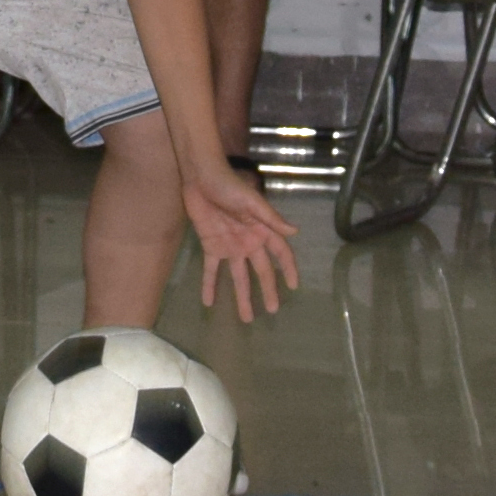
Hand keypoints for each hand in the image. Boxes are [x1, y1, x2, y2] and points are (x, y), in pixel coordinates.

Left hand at [184, 168, 300, 322]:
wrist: (200, 177)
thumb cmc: (229, 186)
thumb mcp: (252, 201)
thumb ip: (271, 218)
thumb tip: (295, 232)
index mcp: (262, 230)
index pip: (280, 253)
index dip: (288, 269)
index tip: (294, 287)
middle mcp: (249, 242)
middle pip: (261, 271)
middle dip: (267, 290)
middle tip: (272, 310)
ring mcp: (230, 246)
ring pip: (238, 276)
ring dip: (241, 295)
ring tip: (246, 317)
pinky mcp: (211, 246)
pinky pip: (211, 270)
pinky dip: (210, 285)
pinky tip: (209, 302)